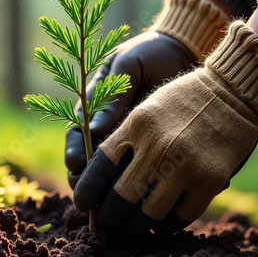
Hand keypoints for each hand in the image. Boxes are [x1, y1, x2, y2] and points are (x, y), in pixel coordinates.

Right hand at [65, 31, 196, 187]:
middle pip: (91, 161)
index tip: (75, 165)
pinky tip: (147, 196)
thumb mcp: (128, 65)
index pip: (78, 133)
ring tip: (114, 204)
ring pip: (116, 171)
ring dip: (113, 191)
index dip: (74, 151)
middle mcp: (110, 127)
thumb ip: (112, 94)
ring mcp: (132, 138)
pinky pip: (145, 168)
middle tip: (89, 198)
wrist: (183, 51)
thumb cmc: (150, 53)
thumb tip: (94, 129)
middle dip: (87, 182)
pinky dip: (143, 185)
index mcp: (96, 106)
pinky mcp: (153, 145)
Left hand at [73, 22, 257, 234]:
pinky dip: (168, 226)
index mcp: (137, 125)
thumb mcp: (146, 109)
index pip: (100, 167)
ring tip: (130, 231)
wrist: (232, 93)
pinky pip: (181, 217)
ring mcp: (185, 165)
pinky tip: (161, 225)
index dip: (87, 191)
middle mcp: (157, 147)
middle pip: (120, 198)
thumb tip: (97, 174)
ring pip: (149, 214)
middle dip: (108, 218)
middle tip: (105, 226)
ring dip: (136, 228)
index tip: (82, 204)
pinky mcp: (210, 180)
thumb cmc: (183, 101)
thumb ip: (124, 140)